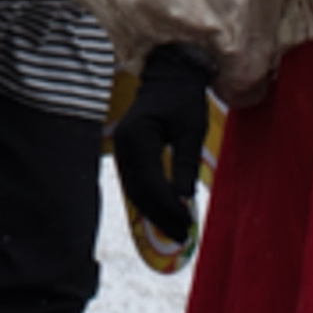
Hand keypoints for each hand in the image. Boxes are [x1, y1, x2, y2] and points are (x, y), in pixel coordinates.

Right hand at [112, 44, 215, 245]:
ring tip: (175, 230)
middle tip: (183, 236)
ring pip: (134, 190)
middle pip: (138, 191)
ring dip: (153, 212)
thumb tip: (184, 200)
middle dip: (160, 216)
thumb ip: (185, 165)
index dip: (168, 207)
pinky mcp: (128, 152)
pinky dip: (148, 199)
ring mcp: (122, 149)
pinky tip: (164, 212)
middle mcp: (123, 145)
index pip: (150, 183)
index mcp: (137, 137)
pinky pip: (135, 182)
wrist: (170, 76)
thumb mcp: (190, 131)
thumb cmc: (184, 100)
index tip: (188, 224)